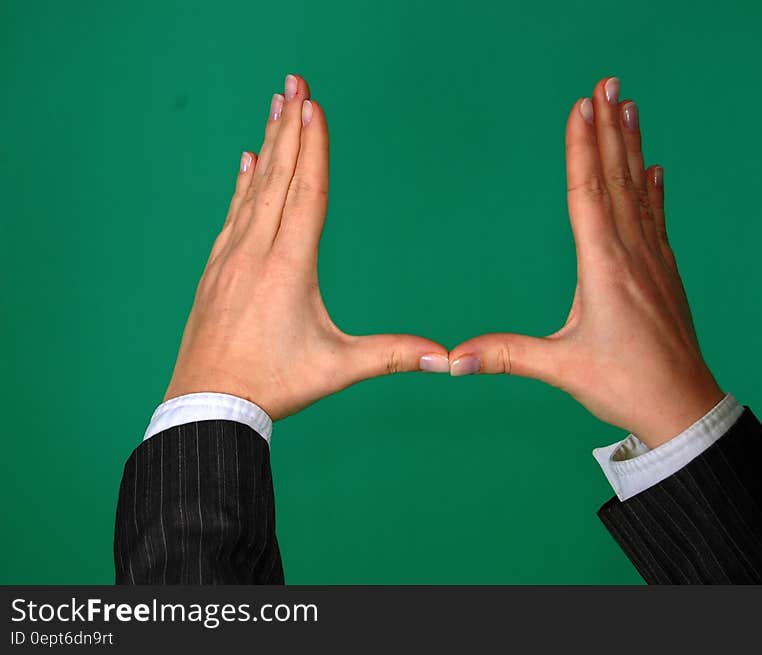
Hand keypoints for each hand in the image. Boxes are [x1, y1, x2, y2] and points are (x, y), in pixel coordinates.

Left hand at [164, 74, 448, 419]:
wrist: (207, 404)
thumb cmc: (274, 385)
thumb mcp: (339, 368)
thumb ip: (394, 355)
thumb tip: (447, 359)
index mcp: (289, 267)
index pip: (306, 193)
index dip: (314, 148)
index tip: (314, 106)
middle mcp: (256, 252)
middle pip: (278, 178)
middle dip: (290, 126)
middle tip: (294, 81)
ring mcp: (230, 258)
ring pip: (252, 190)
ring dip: (267, 145)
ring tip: (274, 108)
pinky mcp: (216, 270)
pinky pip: (232, 214)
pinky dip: (241, 183)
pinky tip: (245, 162)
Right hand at [449, 77, 722, 447]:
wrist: (683, 407)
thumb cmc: (625, 386)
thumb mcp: (562, 368)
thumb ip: (507, 355)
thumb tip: (453, 359)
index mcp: (604, 267)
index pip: (588, 193)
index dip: (582, 148)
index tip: (581, 106)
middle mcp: (632, 254)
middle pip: (616, 179)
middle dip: (609, 128)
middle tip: (608, 83)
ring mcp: (653, 262)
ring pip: (639, 192)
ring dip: (632, 147)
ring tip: (630, 108)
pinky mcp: (664, 275)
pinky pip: (656, 219)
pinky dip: (653, 190)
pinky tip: (655, 170)